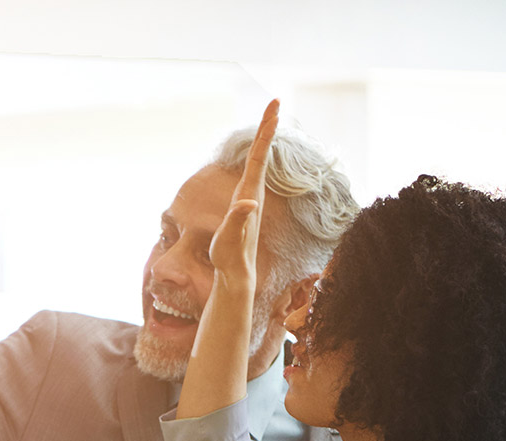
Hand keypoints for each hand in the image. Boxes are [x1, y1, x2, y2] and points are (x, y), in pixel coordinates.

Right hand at [208, 100, 277, 290]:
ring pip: (259, 160)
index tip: (274, 109)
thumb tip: (247, 203)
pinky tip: (256, 153)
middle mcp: (253, 192)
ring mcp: (250, 197)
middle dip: (267, 126)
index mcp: (249, 194)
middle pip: (262, 153)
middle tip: (275, 102)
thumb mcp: (229, 238)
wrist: (237, 273)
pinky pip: (253, 171)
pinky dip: (256, 156)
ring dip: (264, 138)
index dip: (265, 132)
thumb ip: (237, 220)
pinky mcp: (246, 203)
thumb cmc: (230, 256)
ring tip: (269, 119)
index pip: (258, 157)